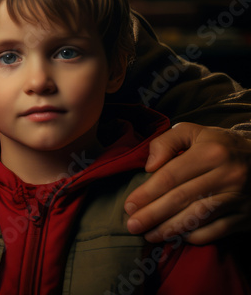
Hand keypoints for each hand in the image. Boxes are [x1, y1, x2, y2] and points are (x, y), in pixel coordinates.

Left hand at [124, 123, 250, 243]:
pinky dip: (195, 236)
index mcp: (210, 153)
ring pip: (198, 217)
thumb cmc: (220, 146)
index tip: (129, 205)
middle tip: (132, 225)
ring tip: (149, 235)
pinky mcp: (247, 216)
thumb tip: (149, 166)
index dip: (147, 193)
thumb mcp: (194, 132)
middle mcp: (227, 176)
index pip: (171, 176)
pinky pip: (217, 231)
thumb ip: (166, 142)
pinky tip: (177, 236)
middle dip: (153, 215)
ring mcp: (238, 198)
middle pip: (181, 199)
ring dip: (170, 229)